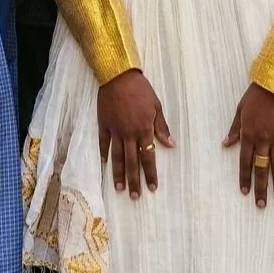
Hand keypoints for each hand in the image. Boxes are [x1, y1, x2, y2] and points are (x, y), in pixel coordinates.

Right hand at [96, 67, 171, 198]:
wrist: (118, 76)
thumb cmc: (141, 90)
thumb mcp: (156, 106)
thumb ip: (162, 127)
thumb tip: (171, 145)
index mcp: (144, 129)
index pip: (148, 157)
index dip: (150, 173)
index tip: (152, 188)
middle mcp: (129, 134)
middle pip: (132, 162)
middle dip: (134, 181)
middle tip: (135, 197)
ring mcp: (114, 130)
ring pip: (117, 157)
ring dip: (118, 174)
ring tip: (118, 189)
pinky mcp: (104, 124)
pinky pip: (103, 143)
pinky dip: (103, 154)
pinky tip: (104, 165)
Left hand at [224, 84, 273, 205]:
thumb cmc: (256, 95)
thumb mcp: (240, 110)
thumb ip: (235, 129)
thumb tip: (225, 144)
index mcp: (248, 135)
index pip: (245, 161)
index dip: (244, 178)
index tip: (244, 192)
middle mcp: (263, 140)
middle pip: (261, 168)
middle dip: (260, 188)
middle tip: (261, 204)